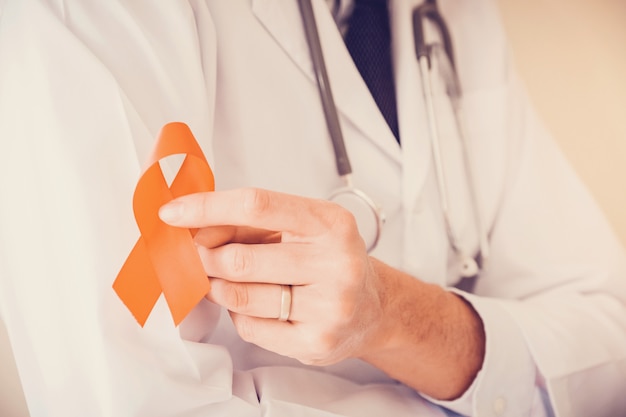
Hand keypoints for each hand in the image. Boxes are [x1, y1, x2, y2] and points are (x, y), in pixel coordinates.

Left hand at [159, 188, 386, 365]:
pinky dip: (240, 314)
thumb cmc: (330, 260)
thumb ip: (252, 223)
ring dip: (219, 288)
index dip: (208, 207)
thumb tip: (195, 227)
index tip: (173, 212)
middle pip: (240, 258)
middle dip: (205, 258)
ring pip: (240, 296)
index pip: (257, 205)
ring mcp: (329, 306)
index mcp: (330, 223)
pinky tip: (255, 305)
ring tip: (226, 280)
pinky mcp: (316, 341)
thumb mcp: (303, 227)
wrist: (373, 308)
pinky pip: (251, 327)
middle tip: (196, 257)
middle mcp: (336, 263)